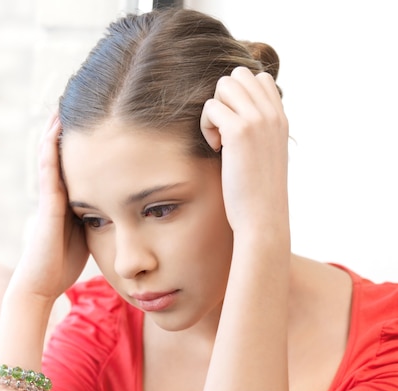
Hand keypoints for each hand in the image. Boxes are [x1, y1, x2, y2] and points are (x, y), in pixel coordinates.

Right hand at [9, 113, 88, 302]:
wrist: (43, 282)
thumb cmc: (64, 262)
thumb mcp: (88, 233)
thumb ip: (98, 216)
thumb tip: (120, 207)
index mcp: (69, 197)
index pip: (78, 161)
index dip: (85, 139)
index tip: (98, 117)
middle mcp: (57, 191)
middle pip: (63, 150)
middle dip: (71, 126)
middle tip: (82, 98)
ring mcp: (49, 195)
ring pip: (51, 152)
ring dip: (58, 127)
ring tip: (67, 100)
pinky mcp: (47, 203)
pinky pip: (48, 168)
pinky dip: (52, 146)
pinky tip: (58, 126)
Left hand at [200, 67, 288, 234]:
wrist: (263, 218)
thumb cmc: (258, 195)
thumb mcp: (266, 157)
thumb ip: (259, 133)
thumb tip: (234, 120)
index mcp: (280, 119)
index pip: (259, 78)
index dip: (239, 97)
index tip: (235, 128)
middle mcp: (272, 114)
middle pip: (239, 75)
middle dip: (224, 99)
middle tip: (223, 131)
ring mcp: (258, 120)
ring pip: (224, 85)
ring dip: (214, 110)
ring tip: (219, 140)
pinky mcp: (240, 132)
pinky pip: (211, 107)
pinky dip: (206, 126)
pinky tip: (216, 148)